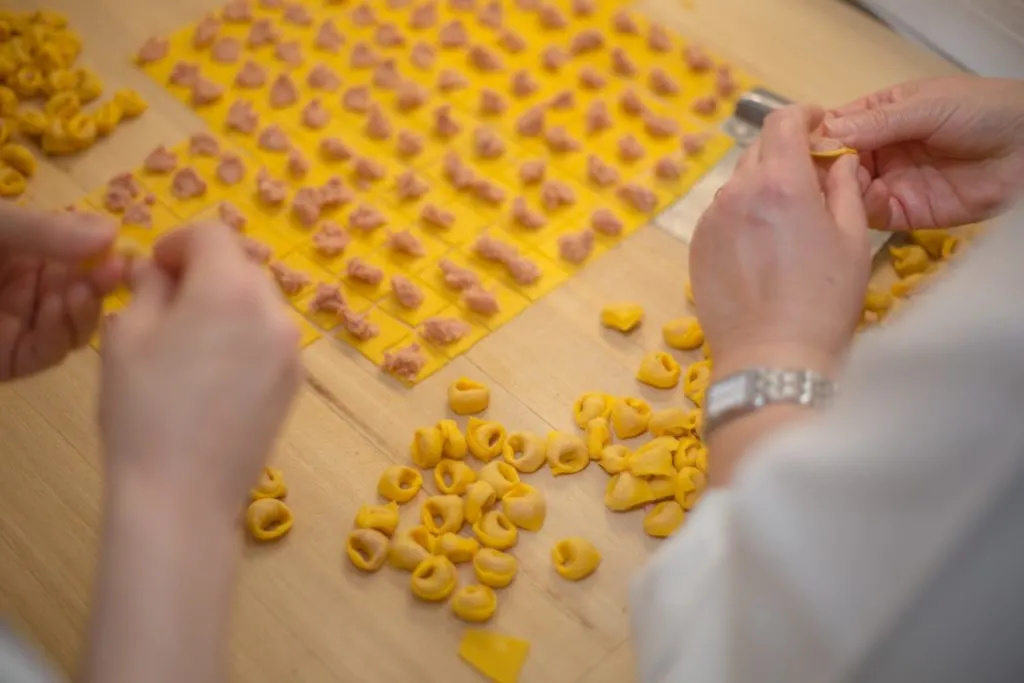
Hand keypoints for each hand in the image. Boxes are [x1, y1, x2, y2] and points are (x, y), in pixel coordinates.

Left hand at [0, 204, 124, 380]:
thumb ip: (47, 231)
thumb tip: (114, 231)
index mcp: (27, 251)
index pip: (81, 253)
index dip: (105, 252)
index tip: (124, 248)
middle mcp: (31, 288)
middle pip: (86, 290)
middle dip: (102, 282)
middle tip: (115, 272)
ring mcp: (24, 326)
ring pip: (76, 325)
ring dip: (86, 309)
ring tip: (81, 293)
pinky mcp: (13, 360)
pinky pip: (50, 351)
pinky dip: (61, 332)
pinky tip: (58, 311)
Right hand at [99, 222, 301, 515]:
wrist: (184, 493)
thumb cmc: (144, 410)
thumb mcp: (126, 336)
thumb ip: (148, 288)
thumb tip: (160, 271)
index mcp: (230, 289)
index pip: (213, 234)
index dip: (178, 242)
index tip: (154, 268)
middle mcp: (274, 311)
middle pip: (241, 266)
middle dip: (205, 273)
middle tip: (166, 305)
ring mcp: (292, 349)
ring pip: (260, 303)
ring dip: (228, 304)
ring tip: (190, 343)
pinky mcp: (296, 383)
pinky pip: (270, 339)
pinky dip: (246, 337)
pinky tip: (215, 374)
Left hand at [691, 105, 870, 379]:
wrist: (771, 356)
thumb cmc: (822, 302)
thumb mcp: (852, 239)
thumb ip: (845, 187)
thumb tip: (839, 160)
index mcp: (781, 182)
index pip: (782, 121)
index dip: (802, 116)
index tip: (817, 124)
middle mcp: (738, 193)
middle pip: (759, 150)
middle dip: (785, 153)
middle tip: (810, 177)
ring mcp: (712, 220)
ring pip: (739, 184)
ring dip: (762, 187)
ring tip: (786, 221)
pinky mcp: (697, 246)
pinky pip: (722, 215)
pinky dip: (742, 216)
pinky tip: (761, 248)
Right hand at [823, 76, 1023, 229]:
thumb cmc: (982, 112)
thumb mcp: (926, 106)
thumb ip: (877, 122)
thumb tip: (824, 134)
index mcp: (881, 115)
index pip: (836, 126)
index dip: (814, 135)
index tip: (793, 145)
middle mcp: (880, 150)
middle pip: (835, 162)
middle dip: (820, 167)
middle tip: (804, 174)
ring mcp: (891, 182)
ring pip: (847, 190)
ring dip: (834, 190)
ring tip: (826, 189)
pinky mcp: (904, 212)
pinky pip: (870, 214)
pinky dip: (856, 211)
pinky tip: (850, 205)